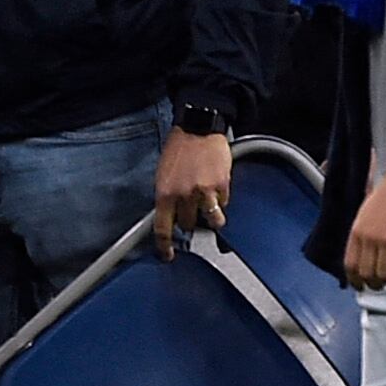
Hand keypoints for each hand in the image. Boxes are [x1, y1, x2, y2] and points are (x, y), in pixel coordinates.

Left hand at [152, 125, 234, 254]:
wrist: (198, 129)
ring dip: (210, 218)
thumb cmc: (178, 149)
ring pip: (211, 221)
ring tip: (209, 208)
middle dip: (190, 223)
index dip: (164, 246)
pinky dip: (221, 202)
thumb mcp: (162, 174)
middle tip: (192, 212)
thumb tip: (169, 216)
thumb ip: (166, 196)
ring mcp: (204, 192)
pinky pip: (224, 205)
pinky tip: (217, 189)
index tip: (167, 256)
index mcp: (164, 193)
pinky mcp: (222, 187)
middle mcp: (183, 195)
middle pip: (188, 226)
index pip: (162, 228)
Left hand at [343, 165, 385, 287]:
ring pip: (385, 273)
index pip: (349, 263)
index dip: (354, 279)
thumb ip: (362, 232)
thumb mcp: (365, 212)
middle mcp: (370, 238)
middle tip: (380, 286)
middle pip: (366, 272)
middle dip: (373, 284)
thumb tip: (363, 253)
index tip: (359, 286)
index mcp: (357, 230)